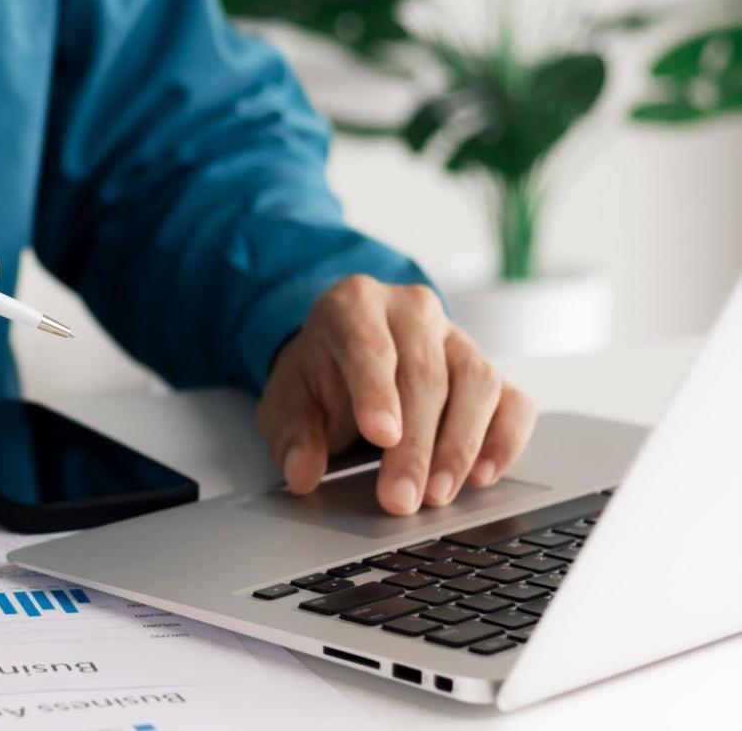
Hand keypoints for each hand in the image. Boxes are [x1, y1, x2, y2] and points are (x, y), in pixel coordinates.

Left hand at [255, 276, 535, 514]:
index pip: (369, 345)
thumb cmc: (319, 375)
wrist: (345, 354)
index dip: (376, 392)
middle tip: (402, 498)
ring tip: (436, 494)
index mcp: (353, 304)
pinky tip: (481, 477)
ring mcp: (457, 337)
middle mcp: (412, 311)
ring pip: (476, 384)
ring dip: (460, 446)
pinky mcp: (490, 369)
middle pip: (424, 375)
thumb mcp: (288, 398)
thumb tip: (302, 473)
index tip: (380, 436)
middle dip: (415, 444)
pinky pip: (513, 402)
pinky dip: (504, 441)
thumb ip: (292, 434)